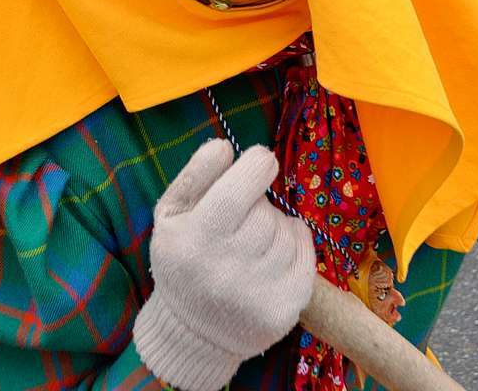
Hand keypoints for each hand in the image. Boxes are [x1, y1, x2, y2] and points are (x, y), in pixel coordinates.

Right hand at [133, 139, 314, 390]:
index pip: (238, 190)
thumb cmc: (182, 257)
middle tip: (242, 217)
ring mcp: (256, 295)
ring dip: (277, 225)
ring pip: (286, 232)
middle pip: (264, 212)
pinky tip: (277, 251)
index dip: (257, 165)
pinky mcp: (282, 311)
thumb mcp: (171, 213)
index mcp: (194, 240)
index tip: (260, 160)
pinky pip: (306, 257)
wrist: (192, 331)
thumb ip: (195, 174)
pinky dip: (297, 244)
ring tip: (254, 239)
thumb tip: (225, 146)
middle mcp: (224, 270)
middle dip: (259, 203)